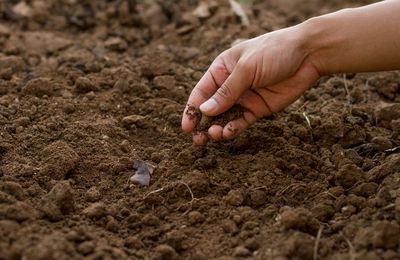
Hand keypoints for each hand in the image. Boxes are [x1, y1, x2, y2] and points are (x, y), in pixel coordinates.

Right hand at [182, 26, 320, 144]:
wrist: (308, 55)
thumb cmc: (273, 52)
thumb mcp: (246, 68)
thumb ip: (227, 91)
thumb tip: (204, 110)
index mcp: (222, 69)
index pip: (201, 92)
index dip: (192, 109)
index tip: (186, 126)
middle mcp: (230, 85)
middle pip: (211, 108)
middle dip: (202, 124)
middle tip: (197, 139)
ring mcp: (244, 98)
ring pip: (225, 118)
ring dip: (217, 128)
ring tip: (213, 136)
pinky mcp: (258, 109)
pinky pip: (242, 122)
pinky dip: (234, 128)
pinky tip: (228, 132)